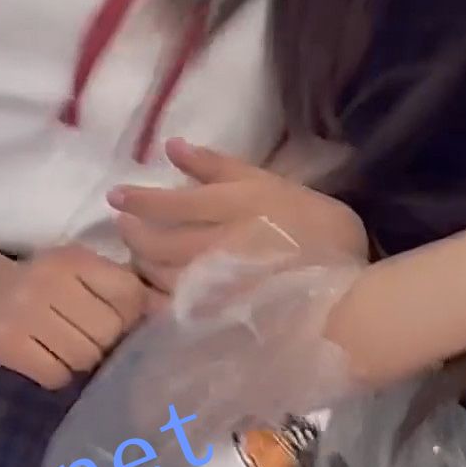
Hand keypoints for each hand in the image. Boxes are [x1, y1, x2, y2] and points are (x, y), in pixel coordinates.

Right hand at [0, 241, 150, 389]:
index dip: (128, 316)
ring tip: (60, 347)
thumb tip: (154, 318)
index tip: (112, 321)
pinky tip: (42, 358)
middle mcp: (51, 283)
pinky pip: (56, 375)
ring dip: (78, 360)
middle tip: (83, 339)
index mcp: (73, 259)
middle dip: (102, 343)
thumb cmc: (32, 281)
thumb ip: (109, 285)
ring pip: (84, 357)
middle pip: (108, 332)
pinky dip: (55, 374)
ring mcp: (27, 315)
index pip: (128, 294)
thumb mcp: (71, 268)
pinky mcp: (8, 345)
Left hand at [109, 142, 367, 292]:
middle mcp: (218, 246)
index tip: (116, 196)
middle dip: (133, 233)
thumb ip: (221, 167)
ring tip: (139, 257)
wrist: (350, 297)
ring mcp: (215, 288)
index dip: (138, 199)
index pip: (171, 202)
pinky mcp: (216, 320)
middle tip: (124, 227)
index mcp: (236, 207)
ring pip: (158, 275)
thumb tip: (171, 146)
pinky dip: (155, 300)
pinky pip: (170, 310)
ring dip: (140, 264)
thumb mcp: (277, 185)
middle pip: (156, 242)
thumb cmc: (322, 234)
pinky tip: (154, 294)